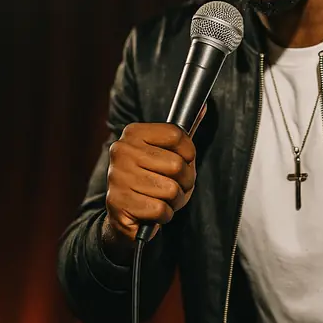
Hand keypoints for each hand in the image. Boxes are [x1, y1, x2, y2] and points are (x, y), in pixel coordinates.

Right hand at [101, 105, 204, 253]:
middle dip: (185, 181)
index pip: (177, 135)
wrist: (124, 214)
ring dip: (175, 200)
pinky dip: (164, 214)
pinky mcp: (118, 203)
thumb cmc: (151, 180)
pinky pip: (160, 209)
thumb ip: (183, 134)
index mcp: (133, 133)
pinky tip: (153, 211)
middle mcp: (122, 151)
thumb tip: (204, 107)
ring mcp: (118, 177)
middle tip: (175, 186)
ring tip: (163, 199)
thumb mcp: (167, 154)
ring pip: (170, 190)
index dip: (189, 153)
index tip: (184, 161)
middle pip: (177, 165)